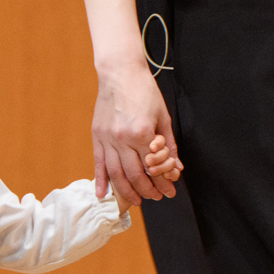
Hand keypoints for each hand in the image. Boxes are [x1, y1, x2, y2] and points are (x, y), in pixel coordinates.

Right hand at [93, 65, 177, 200]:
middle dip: (148, 191)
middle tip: (156, 197)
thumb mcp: (163, 117)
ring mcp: (107, 138)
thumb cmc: (145, 91)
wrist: (120, 73)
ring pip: (116, 174)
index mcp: (143, 133)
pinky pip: (98, 164)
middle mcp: (123, 139)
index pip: (154, 167)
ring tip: (137, 201)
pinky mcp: (96, 136)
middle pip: (135, 175)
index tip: (169, 191)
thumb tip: (177, 167)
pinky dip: (100, 182)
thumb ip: (170, 144)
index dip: (163, 183)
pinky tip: (102, 195)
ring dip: (127, 192)